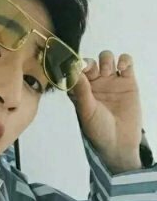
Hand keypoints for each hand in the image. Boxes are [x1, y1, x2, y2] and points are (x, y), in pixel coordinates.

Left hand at [68, 50, 141, 173]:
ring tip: (107, 72)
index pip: (73, 71)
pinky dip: (124, 60)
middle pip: (89, 62)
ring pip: (106, 58)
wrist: (119, 142)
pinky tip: (121, 69)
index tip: (74, 66)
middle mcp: (93, 83)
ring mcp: (110, 81)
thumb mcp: (86, 110)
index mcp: (78, 90)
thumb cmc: (98, 129)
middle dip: (89, 63)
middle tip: (91, 70)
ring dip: (105, 59)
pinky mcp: (127, 81)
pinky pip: (126, 62)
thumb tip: (74, 70)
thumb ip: (81, 90)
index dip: (72, 66)